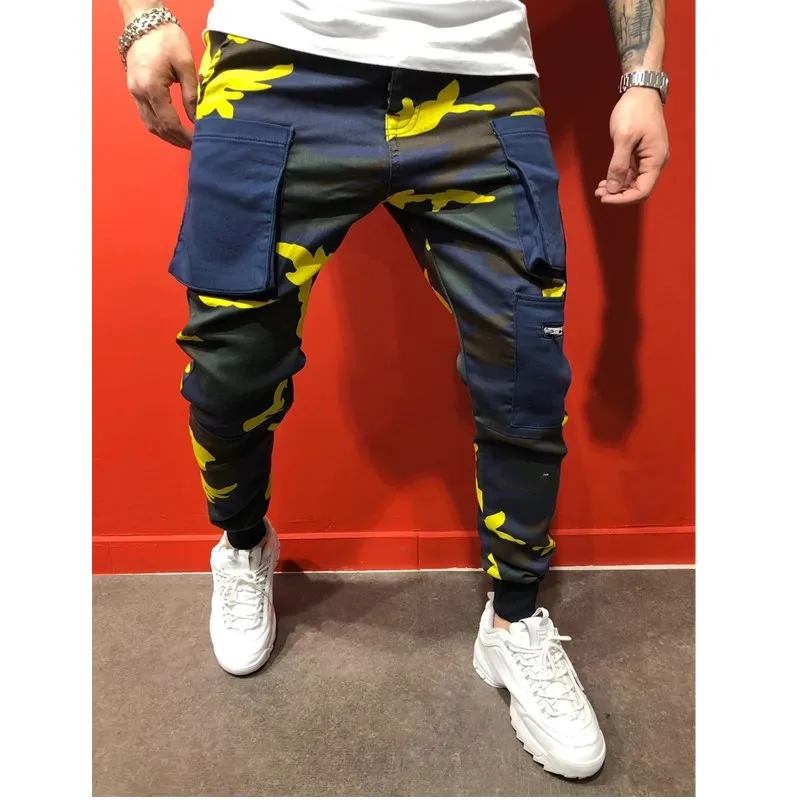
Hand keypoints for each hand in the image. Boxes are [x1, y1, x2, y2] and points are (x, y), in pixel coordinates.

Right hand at [125, 23, 196, 148]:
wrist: (145, 21)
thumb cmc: (167, 39)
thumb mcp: (185, 66)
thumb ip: (191, 96)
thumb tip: (198, 120)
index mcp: (151, 88)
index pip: (169, 123)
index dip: (184, 137)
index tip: (197, 143)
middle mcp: (138, 93)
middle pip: (157, 128)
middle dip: (176, 140)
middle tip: (193, 147)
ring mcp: (133, 91)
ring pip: (149, 124)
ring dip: (166, 135)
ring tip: (184, 140)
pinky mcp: (134, 88)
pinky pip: (145, 114)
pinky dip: (159, 125)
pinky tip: (172, 128)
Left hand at [595, 88, 668, 204]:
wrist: (640, 91)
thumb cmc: (635, 111)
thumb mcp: (623, 138)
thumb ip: (618, 165)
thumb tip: (612, 189)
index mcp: (656, 160)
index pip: (642, 191)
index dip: (623, 199)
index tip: (605, 198)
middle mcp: (655, 162)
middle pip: (638, 189)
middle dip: (618, 195)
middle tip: (598, 194)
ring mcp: (648, 159)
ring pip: (633, 183)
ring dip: (616, 188)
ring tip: (599, 189)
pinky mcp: (641, 155)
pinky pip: (631, 174)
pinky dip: (618, 179)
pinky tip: (605, 181)